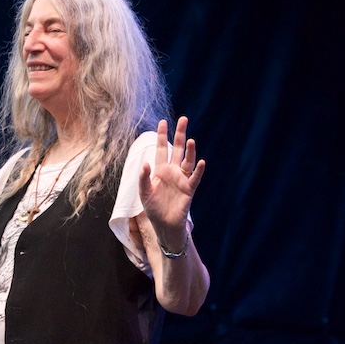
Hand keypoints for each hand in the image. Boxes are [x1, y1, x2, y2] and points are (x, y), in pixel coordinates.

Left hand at [138, 117, 205, 250]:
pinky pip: (195, 178)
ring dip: (190, 151)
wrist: (164, 224)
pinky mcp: (189, 189)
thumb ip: (143, 178)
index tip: (163, 121)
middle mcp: (172, 171)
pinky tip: (201, 162)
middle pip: (177, 149)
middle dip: (180, 134)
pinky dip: (198, 170)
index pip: (161, 148)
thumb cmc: (153, 208)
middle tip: (184, 119)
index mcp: (160, 170)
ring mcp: (182, 179)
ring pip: (187, 160)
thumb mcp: (144, 192)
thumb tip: (145, 163)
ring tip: (191, 140)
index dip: (162, 135)